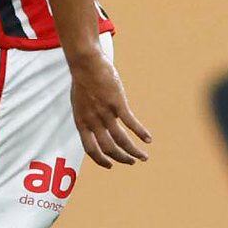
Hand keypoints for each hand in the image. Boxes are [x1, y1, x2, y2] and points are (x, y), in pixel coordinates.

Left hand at [67, 49, 151, 167]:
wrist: (86, 62)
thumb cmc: (82, 80)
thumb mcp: (79, 103)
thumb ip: (87, 116)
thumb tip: (94, 125)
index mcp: (82, 122)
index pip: (91, 150)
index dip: (101, 160)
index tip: (111, 165)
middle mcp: (93, 121)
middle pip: (109, 148)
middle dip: (122, 158)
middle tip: (132, 161)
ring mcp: (105, 113)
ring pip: (121, 140)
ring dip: (133, 151)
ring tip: (143, 156)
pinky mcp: (117, 103)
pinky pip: (131, 123)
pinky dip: (141, 133)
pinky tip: (148, 139)